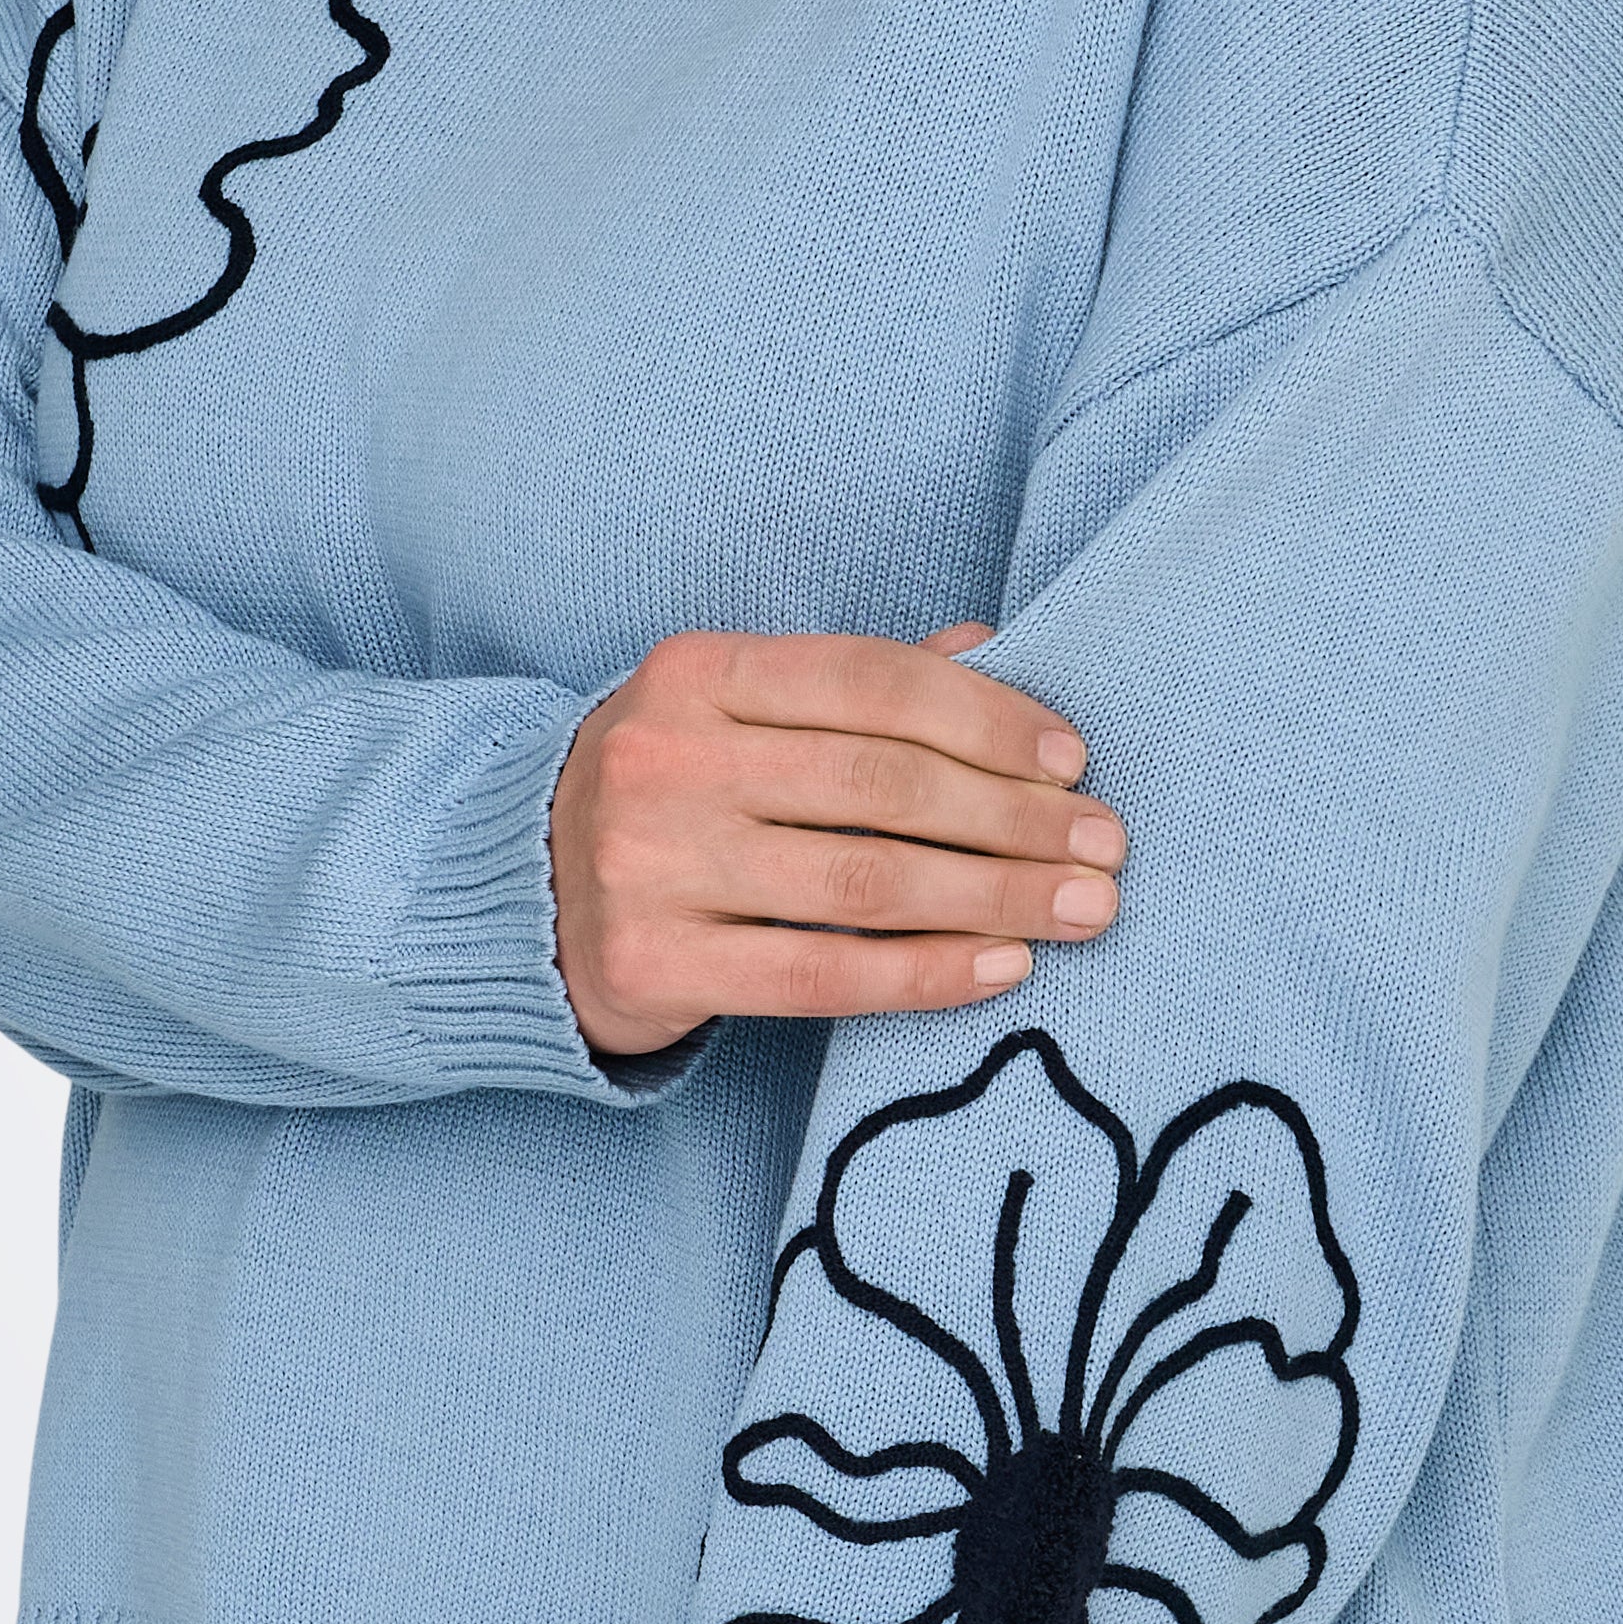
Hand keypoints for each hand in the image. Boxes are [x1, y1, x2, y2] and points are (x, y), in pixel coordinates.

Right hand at [550, 617, 1126, 1055]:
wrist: (516, 897)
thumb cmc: (672, 792)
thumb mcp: (739, 713)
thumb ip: (857, 686)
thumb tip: (994, 648)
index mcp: (696, 672)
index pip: (872, 680)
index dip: (987, 717)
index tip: (1072, 759)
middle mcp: (666, 758)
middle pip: (883, 785)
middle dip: (1015, 817)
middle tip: (1105, 845)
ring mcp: (650, 864)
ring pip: (866, 883)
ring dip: (996, 898)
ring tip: (1082, 908)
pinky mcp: (651, 963)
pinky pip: (823, 976)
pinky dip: (927, 975)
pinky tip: (1004, 969)